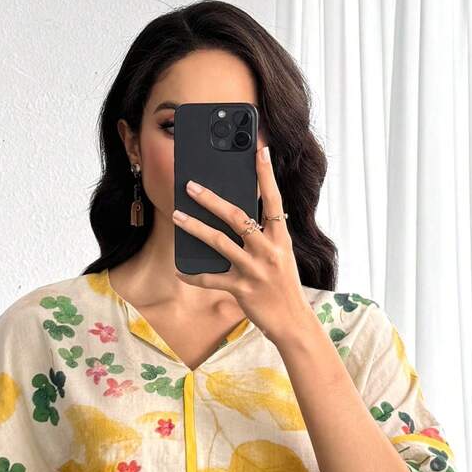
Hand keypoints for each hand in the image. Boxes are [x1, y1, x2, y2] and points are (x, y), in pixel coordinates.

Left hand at [171, 144, 314, 344]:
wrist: (293, 322)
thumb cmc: (283, 286)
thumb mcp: (281, 256)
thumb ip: (264, 237)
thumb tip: (236, 218)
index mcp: (281, 238)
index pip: (274, 199)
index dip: (266, 174)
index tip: (259, 150)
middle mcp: (269, 250)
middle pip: (237, 216)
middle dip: (211, 199)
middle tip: (191, 186)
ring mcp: (255, 270)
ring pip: (220, 242)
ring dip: (195, 227)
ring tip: (177, 216)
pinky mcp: (243, 290)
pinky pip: (212, 279)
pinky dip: (194, 275)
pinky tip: (180, 270)